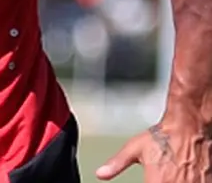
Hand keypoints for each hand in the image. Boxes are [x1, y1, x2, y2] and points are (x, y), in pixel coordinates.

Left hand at [97, 121, 211, 180]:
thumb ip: (117, 164)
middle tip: (159, 176)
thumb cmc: (163, 136)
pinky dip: (188, 182)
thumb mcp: (134, 148)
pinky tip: (182, 177)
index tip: (148, 181)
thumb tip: (100, 174)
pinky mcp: (206, 182)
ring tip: (170, 175)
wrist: (189, 126)